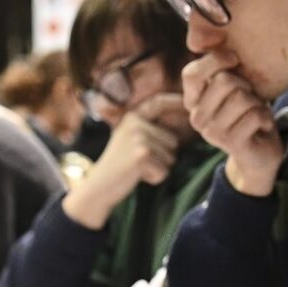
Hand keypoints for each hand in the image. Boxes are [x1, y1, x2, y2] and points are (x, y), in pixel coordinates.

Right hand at [62, 93, 183, 229]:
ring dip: (159, 168)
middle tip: (139, 162)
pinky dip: (155, 178)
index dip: (175, 101)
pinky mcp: (142, 155)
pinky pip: (165, 171)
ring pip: (171, 157)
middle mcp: (135, 123)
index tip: (188, 104)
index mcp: (132, 117)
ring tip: (137, 168)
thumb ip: (150, 129)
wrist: (99, 186)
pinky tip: (137, 176)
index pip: (159, 103)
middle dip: (163, 157)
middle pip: (173, 141)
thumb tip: (181, 125)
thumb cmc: (119, 165)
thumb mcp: (131, 139)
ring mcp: (138, 138)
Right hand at [181, 51, 282, 196]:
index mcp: (193, 101)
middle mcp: (196, 117)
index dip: (215, 60)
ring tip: (255, 113)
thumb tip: (214, 34)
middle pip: (223, 81)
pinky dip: (267, 117)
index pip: (192, 73)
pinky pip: (256, 115)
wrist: (259, 153)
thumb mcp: (233, 88)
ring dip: (258, 103)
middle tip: (249, 98)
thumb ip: (222, 69)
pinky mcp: (230, 143)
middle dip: (245, 84)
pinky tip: (262, 126)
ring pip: (242, 98)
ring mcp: (211, 132)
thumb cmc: (247, 114)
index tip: (235, 59)